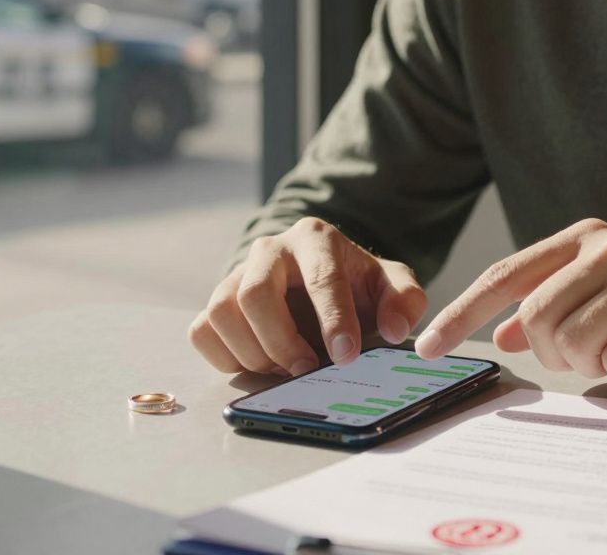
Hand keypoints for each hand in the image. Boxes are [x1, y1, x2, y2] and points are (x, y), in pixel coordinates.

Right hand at [189, 217, 428, 375]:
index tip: (345, 356)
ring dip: (253, 353)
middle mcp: (269, 250)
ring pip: (222, 313)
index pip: (320, 277)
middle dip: (281, 341)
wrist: (321, 279)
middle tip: (307, 368)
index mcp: (316, 238)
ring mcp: (236, 274)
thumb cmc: (355, 283)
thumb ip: (404, 301)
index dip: (333, 320)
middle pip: (254, 294)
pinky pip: (202, 331)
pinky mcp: (216, 301)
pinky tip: (260, 363)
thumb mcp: (390, 285)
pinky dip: (227, 357)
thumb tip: (394, 329)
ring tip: (285, 367)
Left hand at [413, 219, 606, 385]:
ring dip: (595, 364)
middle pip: (537, 319)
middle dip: (553, 353)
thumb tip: (505, 332)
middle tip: (589, 355)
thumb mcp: (604, 293)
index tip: (427, 347)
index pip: (506, 275)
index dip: (462, 313)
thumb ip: (551, 306)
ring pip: (574, 344)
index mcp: (584, 239)